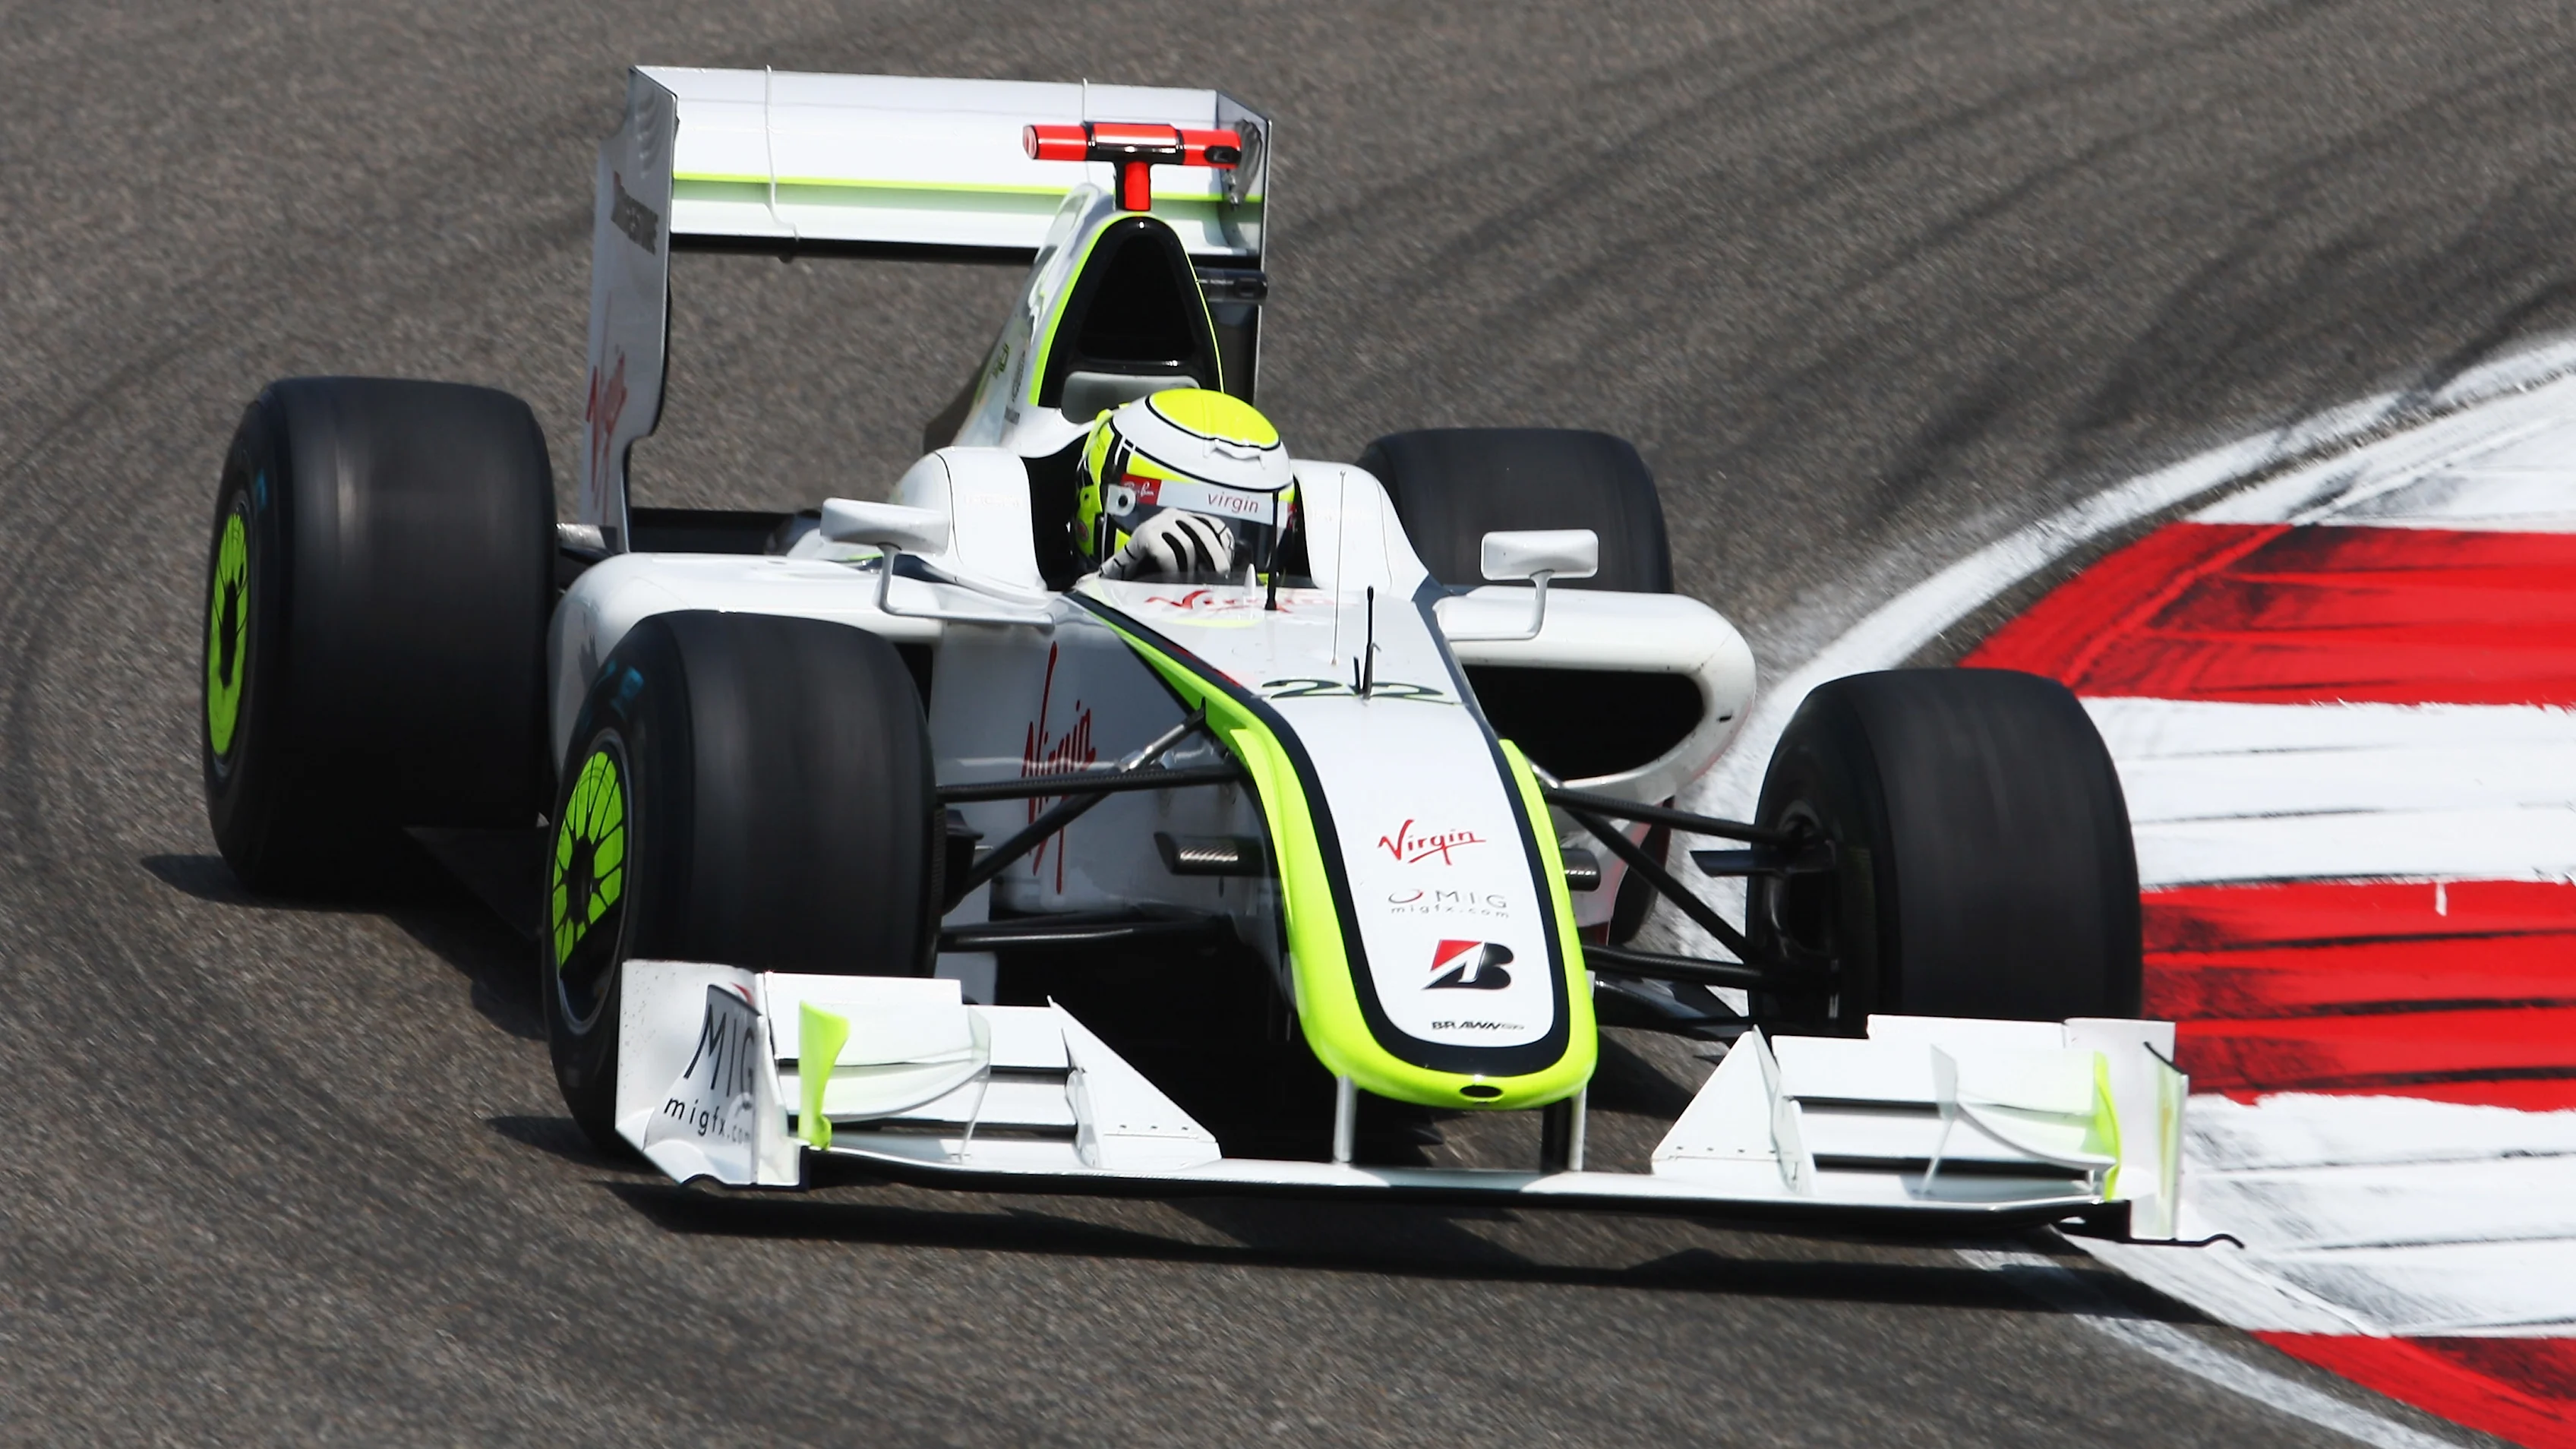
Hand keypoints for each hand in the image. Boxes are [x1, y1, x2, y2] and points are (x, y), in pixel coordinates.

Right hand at [1105, 510, 1234, 579]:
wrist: (1118, 572)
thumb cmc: (1150, 568)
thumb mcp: (1180, 558)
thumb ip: (1198, 558)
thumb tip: (1223, 570)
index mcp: (1184, 519)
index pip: (1213, 525)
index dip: (1224, 545)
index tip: (1230, 565)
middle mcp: (1173, 516)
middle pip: (1205, 533)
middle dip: (1216, 558)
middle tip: (1219, 580)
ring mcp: (1158, 523)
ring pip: (1188, 545)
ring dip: (1191, 569)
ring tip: (1189, 584)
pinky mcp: (1145, 534)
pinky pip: (1167, 553)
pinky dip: (1173, 571)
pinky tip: (1172, 581)